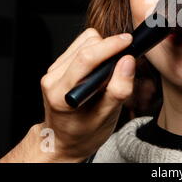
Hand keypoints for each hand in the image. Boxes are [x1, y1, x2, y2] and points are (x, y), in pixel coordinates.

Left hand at [0, 28, 134, 161]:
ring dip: (103, 48)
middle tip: (124, 61)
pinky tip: (99, 68)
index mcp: (61, 94)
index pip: (86, 59)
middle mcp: (53, 79)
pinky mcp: (58, 65)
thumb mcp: (107, 117)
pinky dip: (96, 50)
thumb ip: (119, 89)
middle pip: (86, 45)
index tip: (129, 41)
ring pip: (84, 41)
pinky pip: (81, 44)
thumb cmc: (85, 132)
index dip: (111, 46)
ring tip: (109, 71)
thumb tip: (128, 61)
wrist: (65, 140)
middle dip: (110, 47)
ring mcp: (53, 70)